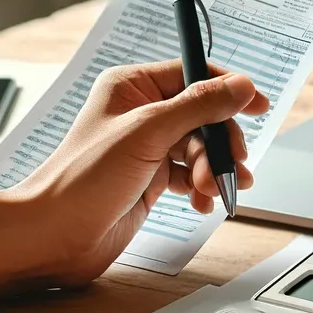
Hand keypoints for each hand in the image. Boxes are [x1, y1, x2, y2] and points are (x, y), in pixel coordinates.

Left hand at [15, 61, 267, 286]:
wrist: (53, 236)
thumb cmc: (82, 180)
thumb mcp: (147, 133)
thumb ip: (199, 106)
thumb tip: (241, 86)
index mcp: (133, 88)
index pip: (194, 75)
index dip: (229, 90)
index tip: (258, 105)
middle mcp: (141, 113)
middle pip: (205, 116)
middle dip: (220, 144)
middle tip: (232, 165)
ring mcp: (147, 146)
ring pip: (201, 148)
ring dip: (213, 170)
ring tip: (213, 190)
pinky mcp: (151, 178)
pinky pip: (192, 175)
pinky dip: (203, 187)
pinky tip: (204, 202)